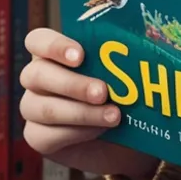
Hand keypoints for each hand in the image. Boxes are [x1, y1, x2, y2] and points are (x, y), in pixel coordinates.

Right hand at [19, 28, 158, 179]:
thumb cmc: (125, 95)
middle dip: (73, 84)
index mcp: (55, 53)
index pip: (37, 40)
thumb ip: (126, 57)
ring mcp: (34, 107)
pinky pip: (44, 136)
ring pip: (40, 108)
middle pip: (36, 75)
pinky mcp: (38, 137)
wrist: (127, 138)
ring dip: (80, 112)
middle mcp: (39, 78)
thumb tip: (147, 43)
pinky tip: (98, 130)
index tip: (80, 55)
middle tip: (103, 92)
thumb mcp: (128, 74)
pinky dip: (75, 133)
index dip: (54, 46)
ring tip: (113, 116)